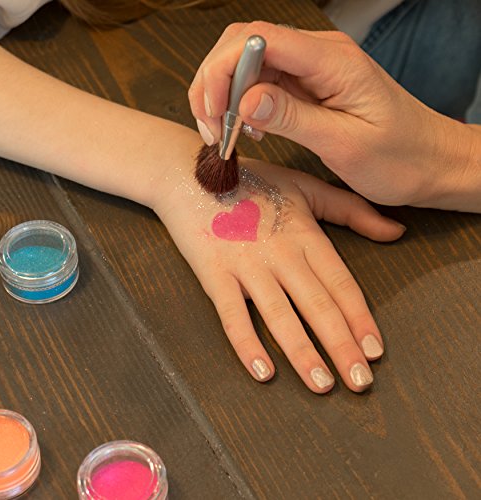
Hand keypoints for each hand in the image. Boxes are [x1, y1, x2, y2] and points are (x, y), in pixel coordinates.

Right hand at [153, 150, 405, 392]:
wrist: (190, 174)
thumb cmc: (251, 181)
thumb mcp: (305, 187)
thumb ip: (351, 209)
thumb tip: (396, 231)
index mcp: (304, 234)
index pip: (341, 284)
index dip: (361, 319)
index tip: (376, 351)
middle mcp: (280, 252)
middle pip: (317, 306)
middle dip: (341, 347)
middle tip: (360, 383)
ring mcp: (246, 264)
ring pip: (280, 315)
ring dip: (302, 353)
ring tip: (322, 385)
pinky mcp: (214, 273)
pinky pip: (231, 315)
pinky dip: (247, 344)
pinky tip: (263, 372)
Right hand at [189, 22, 480, 211]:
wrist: (428, 162)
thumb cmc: (399, 157)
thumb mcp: (346, 143)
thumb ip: (294, 118)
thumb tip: (244, 102)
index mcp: (332, 60)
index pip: (259, 40)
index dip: (224, 70)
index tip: (215, 114)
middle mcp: (317, 54)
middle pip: (243, 44)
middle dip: (214, 82)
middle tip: (213, 129)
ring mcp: (310, 69)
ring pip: (246, 64)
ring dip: (223, 95)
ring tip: (223, 133)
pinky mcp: (306, 86)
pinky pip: (260, 83)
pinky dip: (240, 105)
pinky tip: (245, 130)